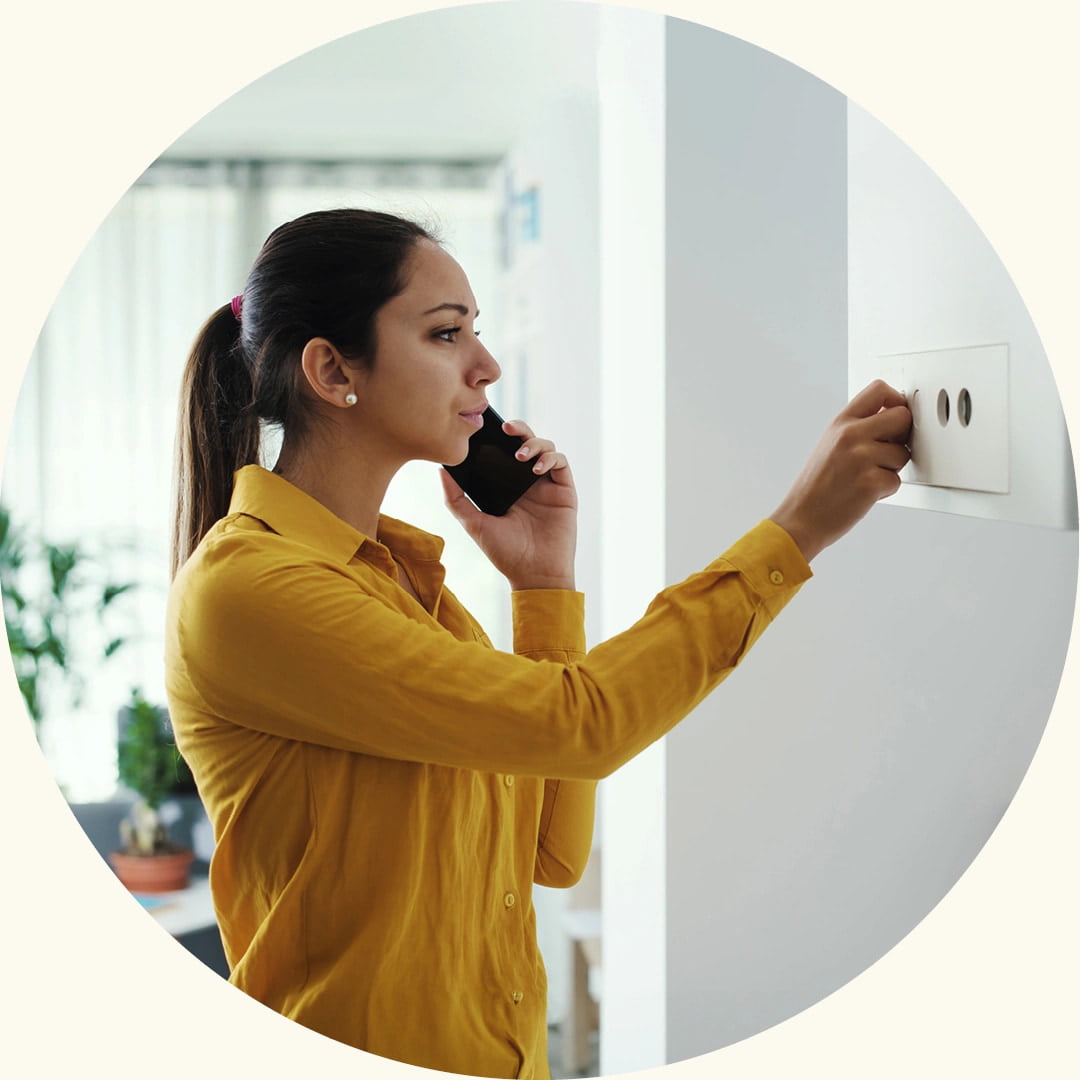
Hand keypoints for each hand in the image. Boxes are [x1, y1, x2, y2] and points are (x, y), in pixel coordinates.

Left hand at [439, 419, 578, 589]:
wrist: (534, 574)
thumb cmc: (505, 553)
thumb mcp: (474, 524)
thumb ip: (455, 499)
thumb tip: (441, 470)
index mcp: (506, 485)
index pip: (502, 451)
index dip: (496, 436)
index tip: (484, 427)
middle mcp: (526, 481)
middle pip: (525, 442)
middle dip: (517, 428)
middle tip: (505, 427)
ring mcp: (547, 484)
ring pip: (545, 447)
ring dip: (534, 443)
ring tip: (520, 455)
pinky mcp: (565, 490)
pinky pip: (561, 462)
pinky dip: (550, 458)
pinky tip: (536, 468)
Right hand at [769, 380, 911, 561]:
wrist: (801, 518)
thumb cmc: (817, 486)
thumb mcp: (830, 445)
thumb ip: (858, 428)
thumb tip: (894, 417)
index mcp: (840, 423)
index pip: (879, 389)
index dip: (896, 400)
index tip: (895, 415)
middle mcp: (851, 435)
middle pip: (902, 417)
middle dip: (902, 436)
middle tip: (886, 451)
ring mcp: (861, 457)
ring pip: (903, 454)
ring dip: (891, 469)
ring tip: (864, 478)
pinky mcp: (871, 482)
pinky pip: (897, 480)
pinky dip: (885, 490)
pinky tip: (863, 494)